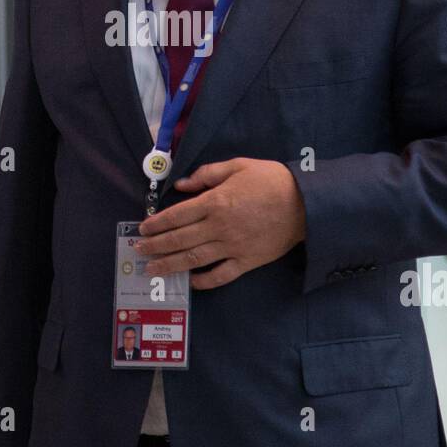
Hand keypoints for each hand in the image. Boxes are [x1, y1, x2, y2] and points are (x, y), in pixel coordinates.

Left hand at [135, 158, 306, 289]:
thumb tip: (181, 185)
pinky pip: (221, 275)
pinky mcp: (246, 261)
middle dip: (156, 246)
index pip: (177, 216)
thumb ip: (206, 175)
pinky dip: (204, 280)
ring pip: (194, 259)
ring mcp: (232, 247)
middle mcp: (219, 227)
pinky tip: (191, 280)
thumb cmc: (271, 180)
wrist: (306, 203)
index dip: (157, 224)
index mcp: (215, 202)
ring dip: (170, 265)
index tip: (143, 229)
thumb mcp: (237, 166)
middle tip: (139, 251)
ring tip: (153, 269)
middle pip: (179, 239)